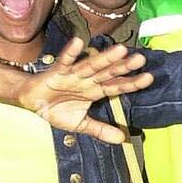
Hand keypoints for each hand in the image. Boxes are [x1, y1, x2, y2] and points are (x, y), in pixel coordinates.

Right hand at [15, 38, 153, 145]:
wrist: (32, 103)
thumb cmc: (57, 109)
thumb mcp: (80, 124)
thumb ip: (100, 130)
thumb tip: (122, 140)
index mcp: (94, 91)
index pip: (116, 86)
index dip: (131, 83)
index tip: (149, 78)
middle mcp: (87, 80)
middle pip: (108, 73)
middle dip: (123, 67)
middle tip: (140, 59)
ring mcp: (73, 74)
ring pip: (91, 65)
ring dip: (105, 58)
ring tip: (121, 50)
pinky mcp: (57, 72)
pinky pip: (64, 62)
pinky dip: (70, 53)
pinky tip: (79, 42)